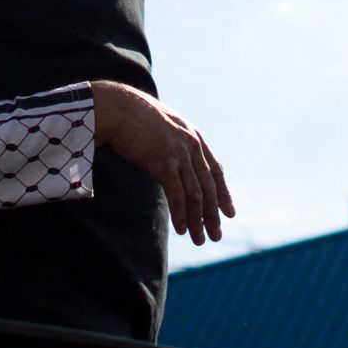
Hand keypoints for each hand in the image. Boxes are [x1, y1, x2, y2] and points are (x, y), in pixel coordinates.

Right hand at [88, 80, 237, 244]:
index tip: (228, 212)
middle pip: (208, 187)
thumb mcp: (163, 127)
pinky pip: (178, 195)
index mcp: (194, 137)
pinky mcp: (165, 163)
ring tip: (199, 240)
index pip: (215, 170)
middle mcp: (192, 146)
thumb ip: (173, 143)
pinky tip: (181, 229)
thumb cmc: (134, 117)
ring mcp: (180, 155)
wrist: (118, 108)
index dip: (223, 193)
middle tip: (215, 235)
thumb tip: (172, 163)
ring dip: (198, 220)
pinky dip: (181, 214)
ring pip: (196, 195)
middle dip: (213, 215)